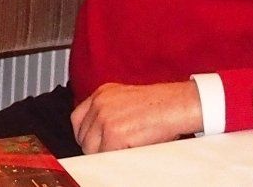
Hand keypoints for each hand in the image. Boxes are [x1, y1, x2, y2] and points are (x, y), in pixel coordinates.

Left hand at [70, 81, 203, 152]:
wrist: (176, 104)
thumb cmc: (160, 105)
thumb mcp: (126, 100)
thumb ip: (109, 112)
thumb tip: (98, 135)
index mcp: (101, 93)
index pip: (77, 119)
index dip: (86, 135)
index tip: (93, 143)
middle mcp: (99, 103)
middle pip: (83, 137)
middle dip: (96, 147)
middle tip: (113, 151)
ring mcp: (104, 118)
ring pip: (91, 150)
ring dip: (104, 155)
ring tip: (124, 151)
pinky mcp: (113, 134)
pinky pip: (104, 156)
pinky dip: (115, 159)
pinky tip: (129, 152)